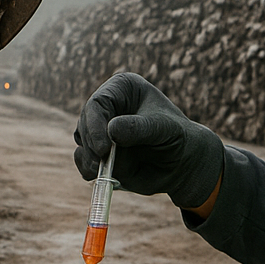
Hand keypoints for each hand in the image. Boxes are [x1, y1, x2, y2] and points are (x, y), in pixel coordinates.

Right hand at [73, 72, 223, 208]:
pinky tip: (101, 175)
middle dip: (92, 145)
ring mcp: (100, 129)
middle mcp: (107, 106)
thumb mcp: (163, 129)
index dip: (95, 125)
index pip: (98, 102)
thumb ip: (140, 129)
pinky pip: (82, 159)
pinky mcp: (97, 150)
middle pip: (85, 122)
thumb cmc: (177, 137)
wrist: (182, 164)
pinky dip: (88, 168)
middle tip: (102, 164)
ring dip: (90, 158)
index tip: (103, 149)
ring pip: (82, 141)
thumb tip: (111, 131)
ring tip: (105, 171)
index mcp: (122, 88)